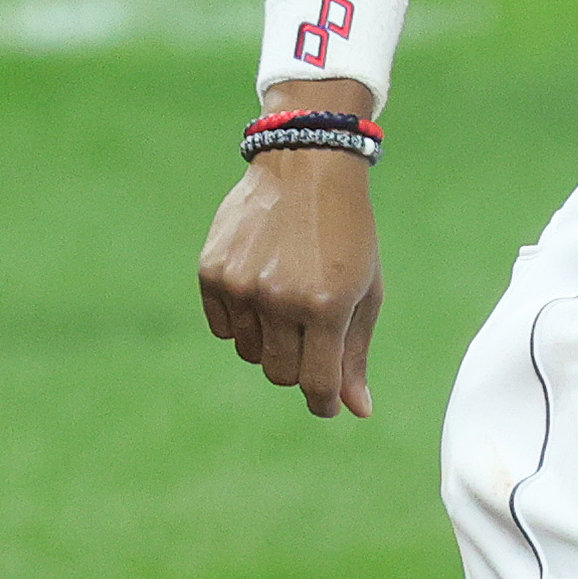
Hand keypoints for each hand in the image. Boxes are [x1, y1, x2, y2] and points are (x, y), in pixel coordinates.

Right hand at [198, 143, 383, 418]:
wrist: (307, 168)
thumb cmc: (347, 234)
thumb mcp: (365, 292)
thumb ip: (355, 354)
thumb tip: (357, 410)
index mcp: (325, 307)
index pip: (316, 383)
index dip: (323, 401)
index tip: (326, 403)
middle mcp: (279, 299)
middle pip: (279, 374)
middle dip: (298, 369)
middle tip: (311, 340)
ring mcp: (241, 286)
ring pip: (250, 353)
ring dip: (270, 342)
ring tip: (289, 303)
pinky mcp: (212, 272)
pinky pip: (224, 327)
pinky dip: (243, 321)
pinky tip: (262, 289)